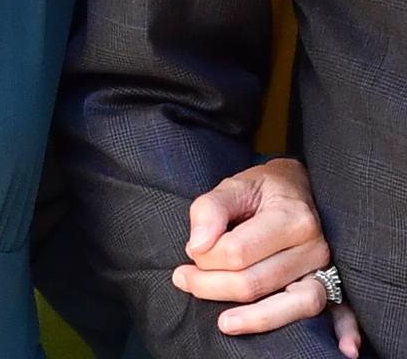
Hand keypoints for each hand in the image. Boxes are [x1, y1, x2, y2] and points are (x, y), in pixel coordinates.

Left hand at [171, 158, 360, 356]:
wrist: (299, 188)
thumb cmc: (263, 189)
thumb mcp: (234, 185)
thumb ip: (210, 210)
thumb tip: (196, 246)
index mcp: (290, 217)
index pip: (238, 252)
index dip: (206, 257)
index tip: (190, 251)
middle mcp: (313, 246)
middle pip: (258, 282)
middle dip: (213, 286)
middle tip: (183, 280)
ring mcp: (326, 269)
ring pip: (292, 305)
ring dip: (253, 318)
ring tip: (222, 324)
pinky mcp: (334, 285)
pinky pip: (342, 313)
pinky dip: (344, 331)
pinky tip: (344, 350)